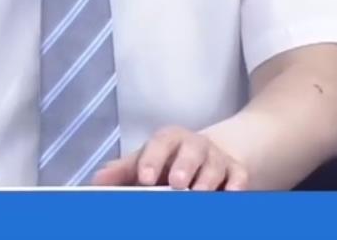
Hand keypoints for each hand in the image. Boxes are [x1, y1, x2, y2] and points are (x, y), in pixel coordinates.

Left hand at [90, 126, 247, 190]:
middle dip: (185, 166)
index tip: (145, 178)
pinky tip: (230, 196)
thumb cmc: (169, 161)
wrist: (206, 154)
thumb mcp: (145, 161)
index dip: (152, 159)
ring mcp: (217, 158)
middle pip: (192, 149)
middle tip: (177, 184)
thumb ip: (122, 172)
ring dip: (208, 181)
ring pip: (216, 165)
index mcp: (169, 140)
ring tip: (199, 196)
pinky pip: (239, 177)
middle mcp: (194, 145)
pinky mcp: (236, 172)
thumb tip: (97, 181)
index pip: (160, 143)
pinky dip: (236, 186)